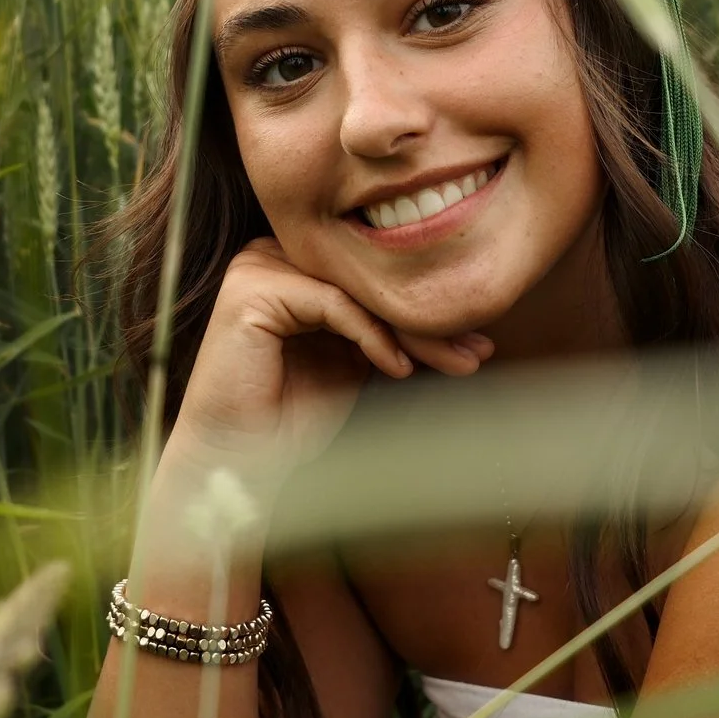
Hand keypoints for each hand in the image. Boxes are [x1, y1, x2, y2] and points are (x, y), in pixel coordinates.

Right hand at [173, 238, 492, 476]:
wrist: (239, 462)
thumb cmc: (289, 420)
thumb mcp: (357, 364)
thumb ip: (392, 332)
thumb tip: (464, 324)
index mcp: (295, 266)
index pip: (373, 279)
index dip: (426, 313)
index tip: (479, 343)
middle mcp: (273, 254)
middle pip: (368, 281)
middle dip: (428, 321)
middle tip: (477, 351)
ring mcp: (257, 266)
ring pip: (357, 290)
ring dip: (410, 329)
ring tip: (451, 362)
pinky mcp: (251, 289)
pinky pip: (332, 304)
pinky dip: (372, 337)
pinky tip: (397, 369)